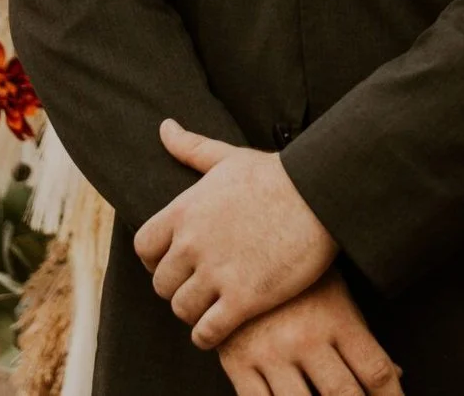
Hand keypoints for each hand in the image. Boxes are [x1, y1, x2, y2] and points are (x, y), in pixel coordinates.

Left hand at [135, 118, 339, 349]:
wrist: (320, 195)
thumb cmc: (277, 174)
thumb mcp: (228, 156)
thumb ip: (191, 147)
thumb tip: (164, 126)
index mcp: (183, 211)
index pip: (143, 248)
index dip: (155, 259)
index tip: (174, 261)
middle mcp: (192, 244)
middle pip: (161, 284)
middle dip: (176, 288)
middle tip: (197, 288)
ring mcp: (216, 273)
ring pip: (181, 310)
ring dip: (193, 313)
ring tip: (210, 309)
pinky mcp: (244, 299)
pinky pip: (207, 332)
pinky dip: (208, 336)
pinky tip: (220, 330)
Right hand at [217, 270, 402, 395]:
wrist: (237, 248)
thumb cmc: (299, 278)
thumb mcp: (337, 296)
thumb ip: (363, 338)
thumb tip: (396, 375)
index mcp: (336, 318)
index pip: (376, 370)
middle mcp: (305, 337)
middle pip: (344, 394)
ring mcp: (269, 353)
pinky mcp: (237, 363)